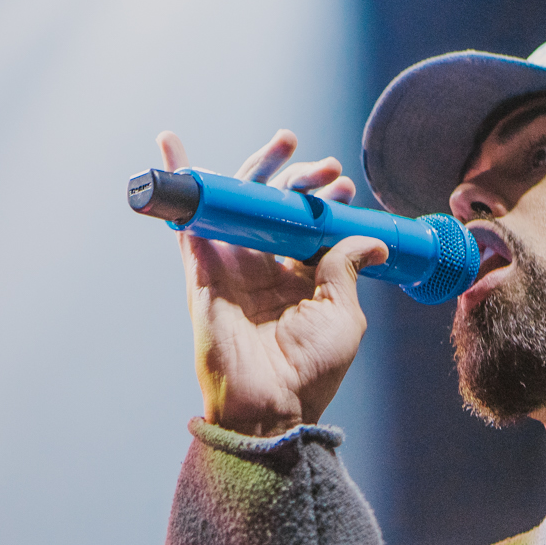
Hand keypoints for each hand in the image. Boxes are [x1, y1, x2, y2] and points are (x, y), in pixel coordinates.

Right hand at [159, 130, 386, 436]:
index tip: (345, 187)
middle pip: (274, 204)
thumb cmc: (309, 372)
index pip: (306, 223)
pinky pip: (188, 218)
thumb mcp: (343, 314)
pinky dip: (181, 180)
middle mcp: (262, 266)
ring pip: (238, 201)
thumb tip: (372, 238)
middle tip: (326, 166)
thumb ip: (348, 270)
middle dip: (300, 176)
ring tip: (285, 139)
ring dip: (258, 166)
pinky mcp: (201, 269)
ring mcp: (230, 264)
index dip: (325, 199)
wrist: (270, 405)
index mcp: (297, 277)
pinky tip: (172, 144)